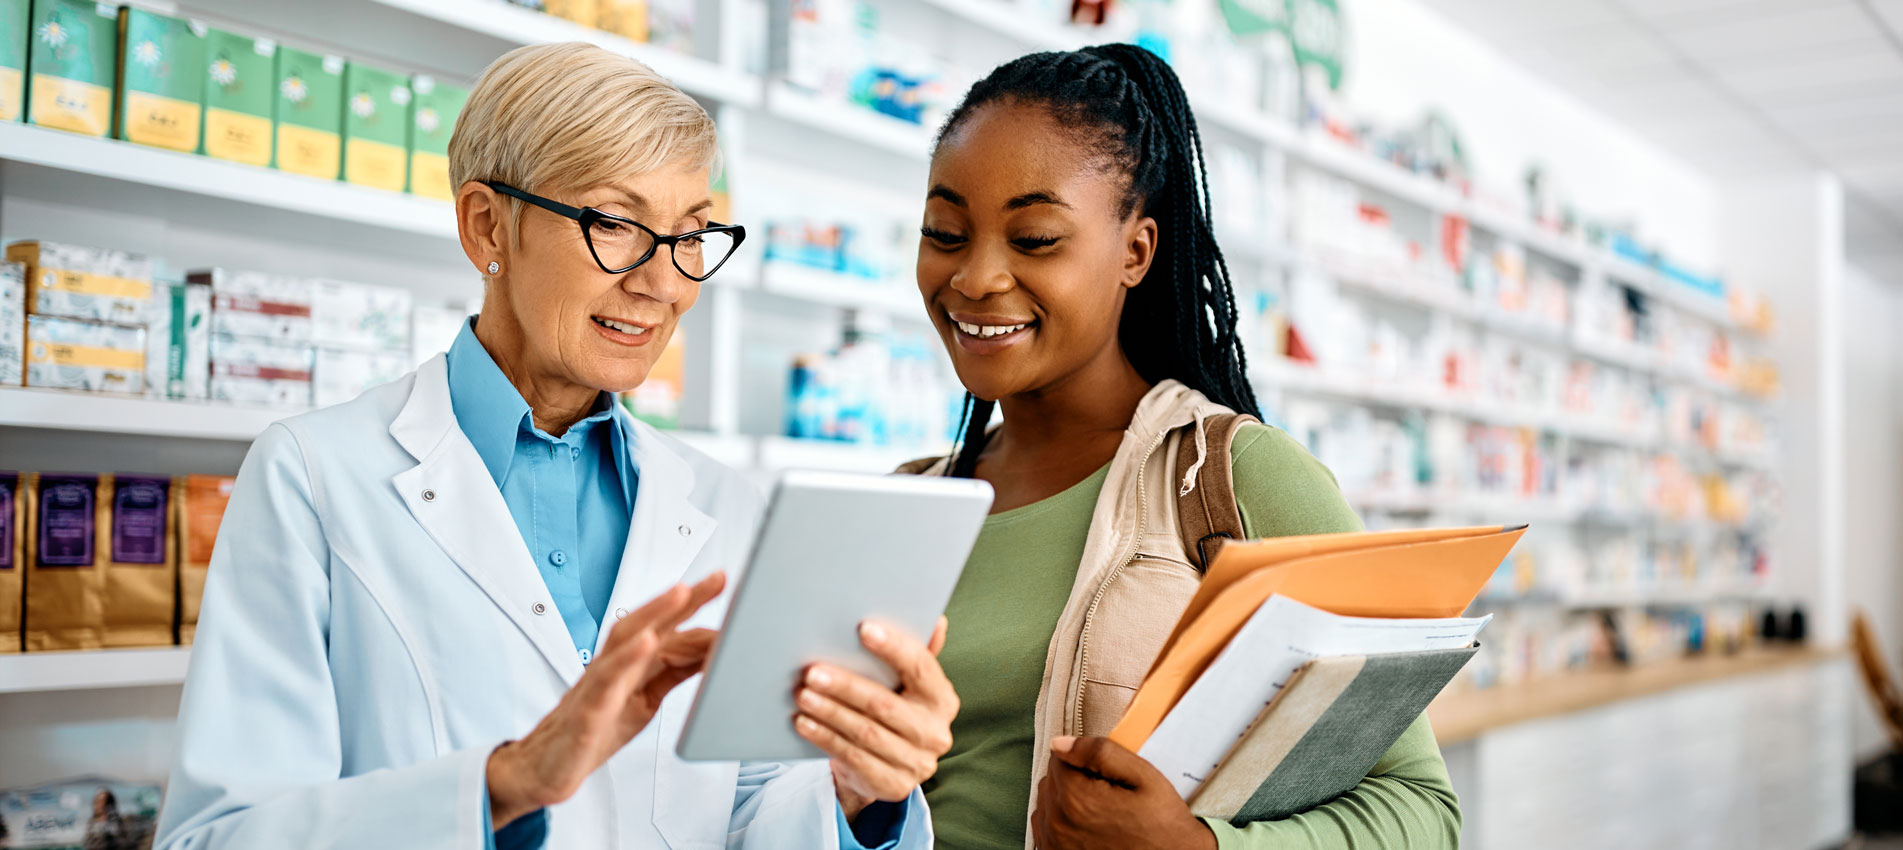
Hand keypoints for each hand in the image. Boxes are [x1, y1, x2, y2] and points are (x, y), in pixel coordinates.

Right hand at [486, 572, 725, 827]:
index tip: (721, 582)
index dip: (692, 605)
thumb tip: (709, 652)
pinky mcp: (587, 712)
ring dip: (653, 614)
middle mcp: (613, 667)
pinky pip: (605, 681)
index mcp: (629, 664)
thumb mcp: (646, 699)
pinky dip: (626, 659)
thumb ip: (673, 673)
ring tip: (681, 594)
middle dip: (679, 599)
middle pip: (645, 622)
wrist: (548, 768)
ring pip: (623, 641)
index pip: (664, 628)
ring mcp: (598, 686)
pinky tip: (646, 644)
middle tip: (714, 579)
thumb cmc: (594, 730)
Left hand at [794, 616, 957, 821]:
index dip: (894, 647)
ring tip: (803, 695)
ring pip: (865, 733)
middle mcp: (935, 733)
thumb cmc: (892, 710)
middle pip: (885, 704)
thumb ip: (916, 653)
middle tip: (813, 672)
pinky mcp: (893, 785)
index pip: (921, 668)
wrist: (884, 766)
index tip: (862, 629)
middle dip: (846, 687)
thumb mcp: (905, 684)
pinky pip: (853, 758)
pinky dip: (825, 738)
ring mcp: (916, 763)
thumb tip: (936, 619)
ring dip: (830, 713)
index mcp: (942, 699)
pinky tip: (804, 723)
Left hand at [1031, 736, 1216, 849]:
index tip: (1105, 775)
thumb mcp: (1144, 777)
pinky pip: (1043, 828)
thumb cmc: (1162, 822)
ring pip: (1044, 804)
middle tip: (1105, 792)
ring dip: (1063, 800)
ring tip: (1097, 811)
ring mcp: (1055, 844)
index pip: (1058, 758)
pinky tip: (1084, 826)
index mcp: (1076, 798)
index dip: (1083, 760)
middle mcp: (1058, 824)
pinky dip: (1059, 822)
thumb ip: (1101, 753)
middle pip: (1050, 780)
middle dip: (1072, 779)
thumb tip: (1060, 744)